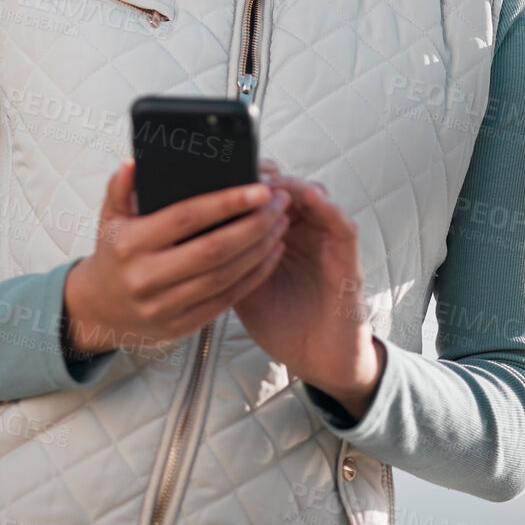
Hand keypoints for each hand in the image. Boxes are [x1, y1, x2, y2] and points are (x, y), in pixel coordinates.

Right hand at [62, 160, 289, 359]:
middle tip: (278, 203)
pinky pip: (225, 301)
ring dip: (259, 250)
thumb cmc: (114, 254)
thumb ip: (120, 187)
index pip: (186, 218)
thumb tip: (133, 162)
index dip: (226, 203)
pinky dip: (253, 277)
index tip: (258, 190)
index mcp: (131, 243)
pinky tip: (269, 255)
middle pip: (213, 250)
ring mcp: (163, 305)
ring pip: (224, 277)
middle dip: (253, 225)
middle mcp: (146, 276)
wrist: (101, 308)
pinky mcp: (180, 326)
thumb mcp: (109, 218)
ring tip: (280, 224)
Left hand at [232, 168, 385, 418]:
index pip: (261, 195)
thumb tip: (177, 235)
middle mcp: (301, 231)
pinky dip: (327, 206)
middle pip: (285, 187)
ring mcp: (325, 241)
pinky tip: (308, 195)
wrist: (315, 359)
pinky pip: (341, 224)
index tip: (218, 169)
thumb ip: (217, 258)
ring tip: (269, 178)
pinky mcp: (347, 258)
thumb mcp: (236, 286)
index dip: (244, 180)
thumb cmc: (278, 321)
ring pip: (312, 196)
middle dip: (264, 175)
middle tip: (244, 166)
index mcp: (275, 235)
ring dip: (291, 184)